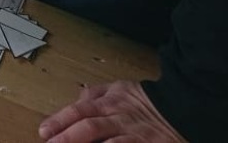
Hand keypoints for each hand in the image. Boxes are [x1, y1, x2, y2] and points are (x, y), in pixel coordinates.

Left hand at [39, 80, 185, 142]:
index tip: (43, 132)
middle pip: (90, 128)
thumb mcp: (118, 90)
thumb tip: (75, 101)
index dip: (60, 121)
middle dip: (68, 138)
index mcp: (109, 103)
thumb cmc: (145, 101)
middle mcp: (120, 119)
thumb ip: (94, 95)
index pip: (79, 111)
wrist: (183, 107)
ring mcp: (136, 136)